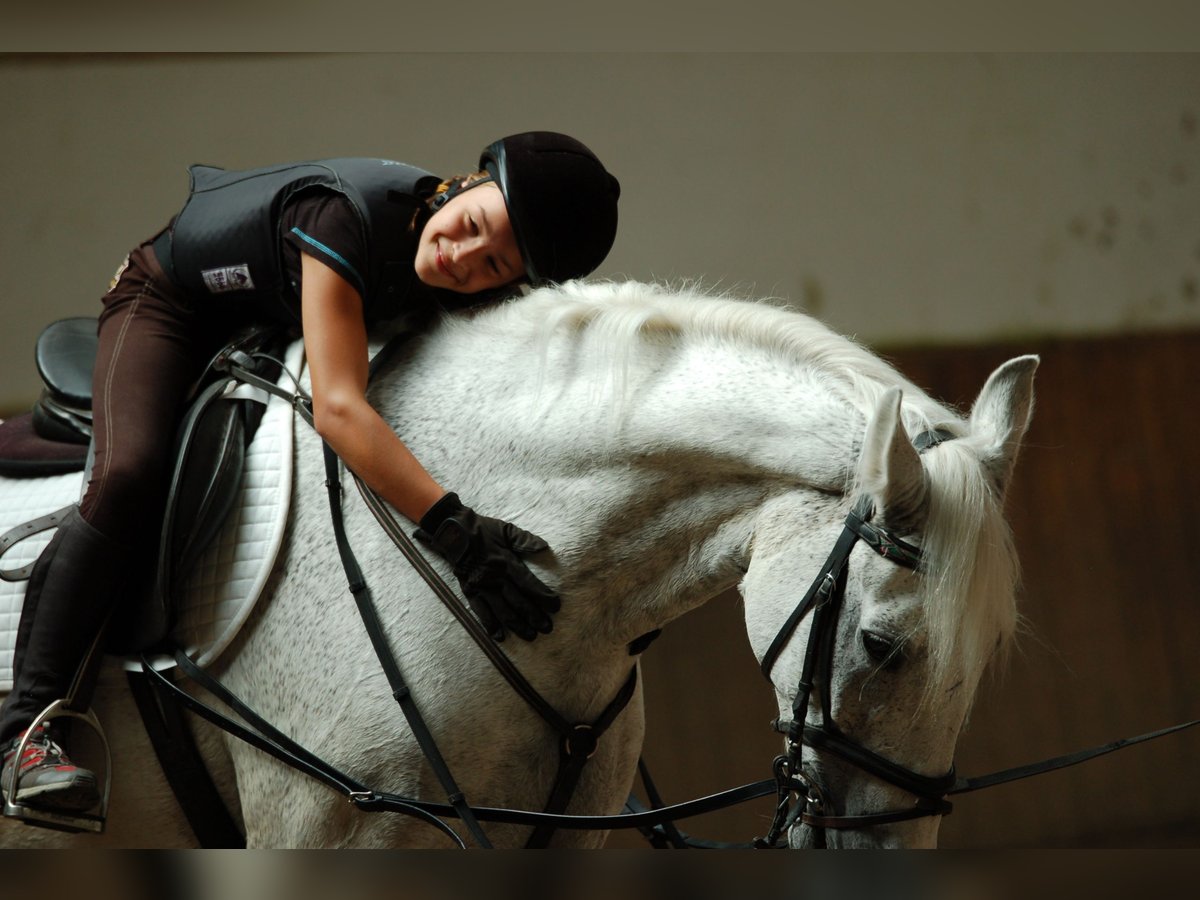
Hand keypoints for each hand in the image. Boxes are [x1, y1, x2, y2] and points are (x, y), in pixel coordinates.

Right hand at [415, 493, 559, 641]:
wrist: (454, 533)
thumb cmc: (483, 531)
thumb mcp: (506, 530)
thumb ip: (524, 539)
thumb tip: (544, 547)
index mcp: (506, 563)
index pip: (528, 583)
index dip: (543, 596)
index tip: (555, 606)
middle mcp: (495, 578)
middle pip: (518, 602)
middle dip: (534, 616)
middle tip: (547, 628)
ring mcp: (482, 588)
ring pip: (502, 611)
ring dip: (517, 625)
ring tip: (530, 635)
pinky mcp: (470, 593)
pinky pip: (481, 612)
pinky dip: (490, 625)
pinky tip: (500, 636)